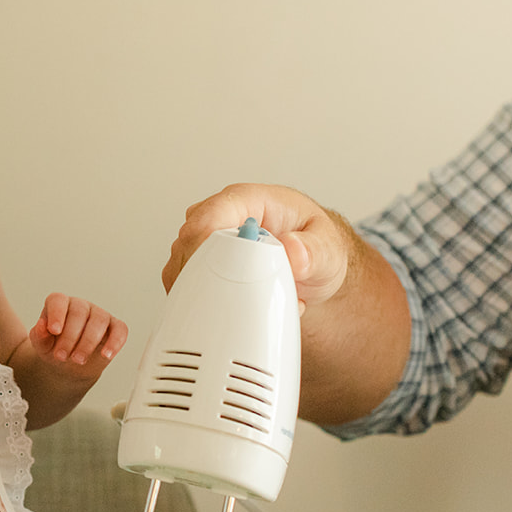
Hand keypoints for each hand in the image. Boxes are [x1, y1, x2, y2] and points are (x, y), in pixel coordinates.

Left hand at [29, 294, 128, 382]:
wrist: (69, 365)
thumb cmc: (54, 349)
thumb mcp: (41, 345)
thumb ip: (39, 335)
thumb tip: (40, 326)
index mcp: (59, 305)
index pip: (58, 301)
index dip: (57, 314)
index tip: (54, 330)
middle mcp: (79, 306)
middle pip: (79, 312)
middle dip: (70, 337)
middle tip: (62, 356)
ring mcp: (99, 315)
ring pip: (99, 320)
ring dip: (88, 342)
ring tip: (78, 360)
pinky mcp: (115, 327)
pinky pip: (120, 330)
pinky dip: (115, 342)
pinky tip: (106, 355)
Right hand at [162, 183, 354, 306]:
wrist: (315, 268)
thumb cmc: (317, 248)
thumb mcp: (328, 250)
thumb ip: (314, 251)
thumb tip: (293, 249)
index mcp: (249, 201)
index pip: (210, 215)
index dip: (202, 244)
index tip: (211, 274)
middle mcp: (222, 217)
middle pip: (188, 244)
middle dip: (205, 277)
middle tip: (236, 301)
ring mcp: (208, 242)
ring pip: (183, 268)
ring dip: (208, 294)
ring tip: (249, 303)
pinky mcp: (202, 267)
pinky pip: (188, 287)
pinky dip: (206, 305)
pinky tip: (235, 309)